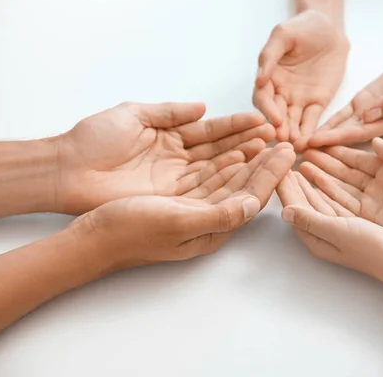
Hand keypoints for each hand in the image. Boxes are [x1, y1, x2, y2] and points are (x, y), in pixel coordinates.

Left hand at [57, 102, 275, 213]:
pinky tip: (244, 168)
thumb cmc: (95, 139)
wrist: (68, 170)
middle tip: (275, 137)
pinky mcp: (171, 198)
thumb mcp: (133, 115)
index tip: (260, 120)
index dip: (235, 125)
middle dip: (248, 142)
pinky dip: (225, 178)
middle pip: (220, 150)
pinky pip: (204, 187)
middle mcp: (180, 158)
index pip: (211, 130)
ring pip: (217, 169)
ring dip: (243, 159)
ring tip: (268, 150)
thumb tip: (203, 107)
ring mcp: (177, 179)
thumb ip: (169, 112)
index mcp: (171, 136)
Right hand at [75, 143, 295, 266]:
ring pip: (231, 184)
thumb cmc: (131, 231)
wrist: (94, 237)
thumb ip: (217, 216)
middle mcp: (208, 222)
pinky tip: (235, 155)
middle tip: (288, 144)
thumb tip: (253, 205)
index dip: (271, 175)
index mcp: (212, 229)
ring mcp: (194, 212)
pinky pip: (212, 182)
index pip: (251, 198)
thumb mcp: (176, 221)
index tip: (288, 152)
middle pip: (246, 189)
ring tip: (268, 145)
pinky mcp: (181, 203)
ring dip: (251, 164)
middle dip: (267, 167)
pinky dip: (227, 166)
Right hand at [253, 10, 348, 145]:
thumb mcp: (282, 35)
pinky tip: (309, 143)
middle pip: (277, 114)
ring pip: (293, 121)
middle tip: (283, 140)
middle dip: (280, 128)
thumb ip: (270, 55)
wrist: (329, 28)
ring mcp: (299, 100)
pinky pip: (312, 120)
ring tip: (296, 146)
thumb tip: (259, 78)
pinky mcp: (317, 103)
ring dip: (293, 134)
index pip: (262, 98)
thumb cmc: (302, 28)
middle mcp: (280, 93)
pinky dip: (310, 132)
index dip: (267, 109)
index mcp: (268, 78)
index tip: (274, 119)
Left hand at [277, 170, 382, 280]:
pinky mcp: (353, 226)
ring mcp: (338, 232)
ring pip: (317, 203)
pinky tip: (321, 182)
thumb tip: (283, 211)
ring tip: (299, 168)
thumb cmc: (369, 247)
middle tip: (284, 164)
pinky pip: (332, 204)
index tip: (277, 169)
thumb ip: (310, 219)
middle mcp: (324, 236)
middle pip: (303, 206)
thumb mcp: (336, 230)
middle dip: (293, 185)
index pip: (294, 209)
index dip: (285, 189)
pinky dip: (324, 191)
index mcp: (316, 239)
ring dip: (307, 186)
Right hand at [299, 138, 382, 253]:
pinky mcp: (365, 218)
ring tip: (301, 167)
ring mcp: (368, 202)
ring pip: (339, 187)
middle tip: (303, 153)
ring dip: (320, 177)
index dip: (337, 151)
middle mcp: (374, 186)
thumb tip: (375, 140)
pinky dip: (326, 194)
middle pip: (343, 173)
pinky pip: (341, 203)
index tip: (319, 143)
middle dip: (323, 163)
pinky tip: (311, 186)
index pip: (356, 159)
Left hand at [308, 45, 382, 146]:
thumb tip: (368, 115)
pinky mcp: (365, 104)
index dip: (336, 140)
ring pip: (342, 128)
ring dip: (322, 136)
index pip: (358, 134)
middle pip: (346, 136)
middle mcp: (378, 124)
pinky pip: (344, 115)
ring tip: (298, 143)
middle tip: (296, 150)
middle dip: (323, 144)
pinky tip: (311, 129)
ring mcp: (370, 114)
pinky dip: (329, 123)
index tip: (315, 144)